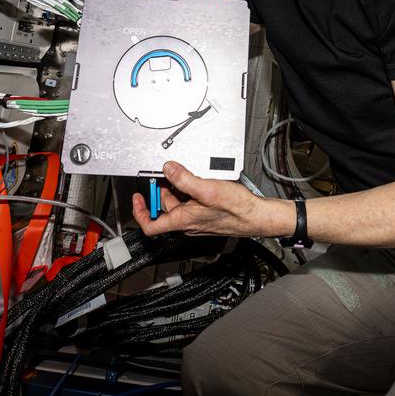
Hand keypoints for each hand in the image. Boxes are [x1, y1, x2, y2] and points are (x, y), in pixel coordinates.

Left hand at [131, 162, 289, 237]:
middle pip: (165, 209)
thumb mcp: (206, 189)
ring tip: (185, 175)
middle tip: (166, 176)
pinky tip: (200, 182)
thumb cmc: (236, 209)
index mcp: (182, 220)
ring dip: (178, 189)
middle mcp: (188, 223)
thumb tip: (168, 169)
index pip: (151, 225)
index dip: (140, 212)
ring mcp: (197, 220)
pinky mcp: (207, 215)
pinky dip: (190, 192)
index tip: (138, 198)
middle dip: (163, 191)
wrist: (256, 216)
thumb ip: (184, 179)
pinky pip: (191, 204)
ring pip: (179, 205)